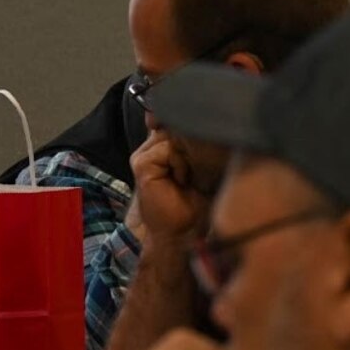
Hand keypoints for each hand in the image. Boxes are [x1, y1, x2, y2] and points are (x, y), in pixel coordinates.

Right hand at [130, 131, 211, 245]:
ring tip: (188, 178)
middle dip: (194, 143)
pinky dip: (181, 165)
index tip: (206, 144)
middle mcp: (152, 146)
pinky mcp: (142, 163)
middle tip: (197, 171)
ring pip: (174, 136)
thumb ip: (199, 145)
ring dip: (189, 158)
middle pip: (177, 124)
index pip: (178, 120)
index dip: (194, 128)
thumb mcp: (205, 167)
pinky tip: (181, 181)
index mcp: (165, 145)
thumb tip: (207, 124)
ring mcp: (144, 154)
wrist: (183, 228)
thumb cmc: (197, 200)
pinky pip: (168, 150)